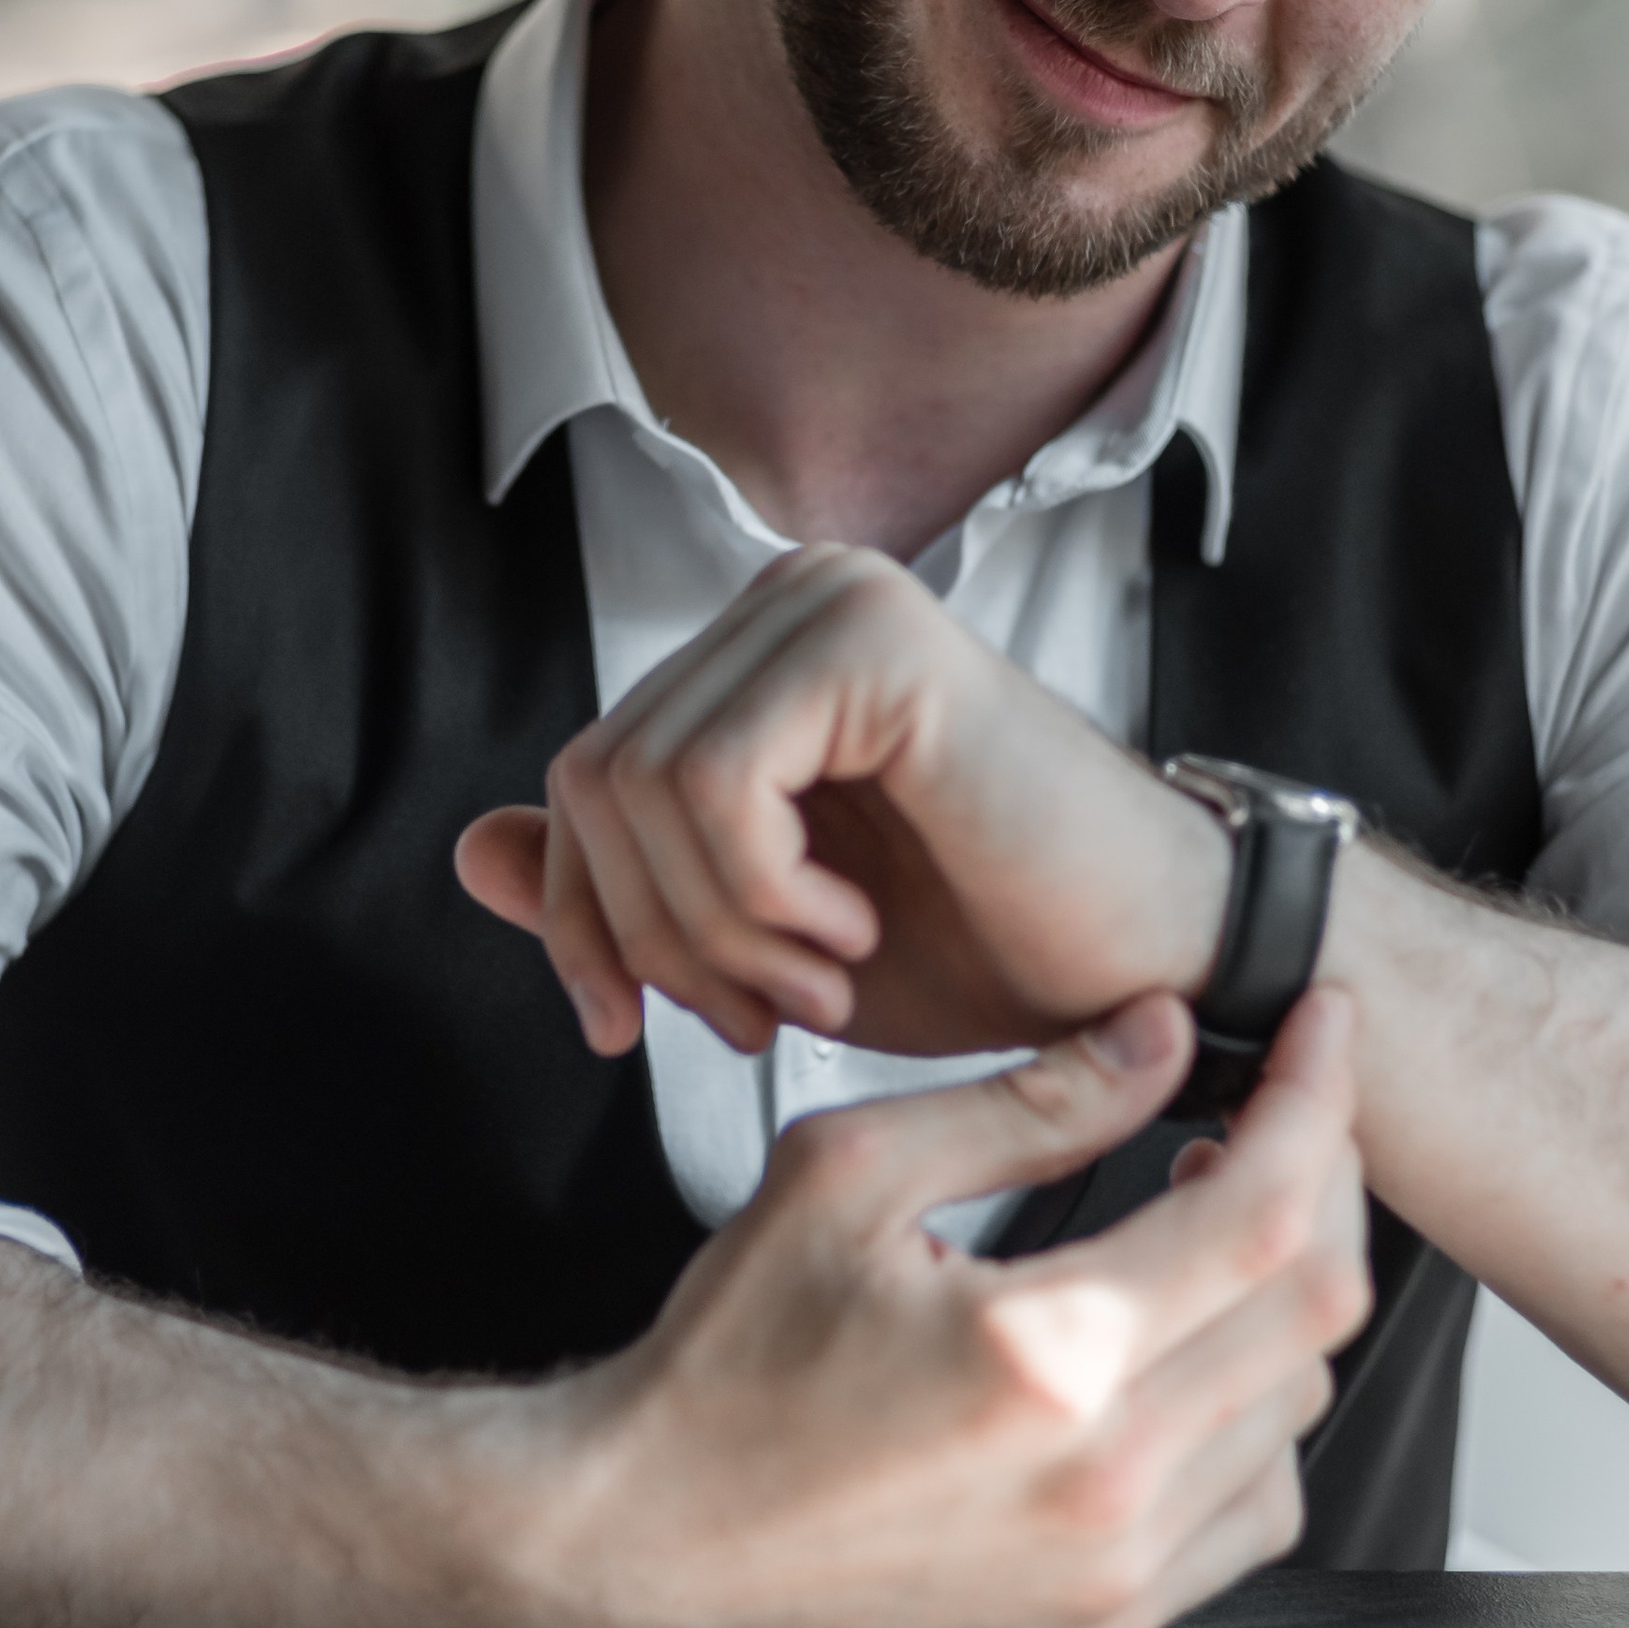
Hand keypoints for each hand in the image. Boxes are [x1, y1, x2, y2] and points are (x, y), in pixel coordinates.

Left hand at [456, 544, 1226, 1059]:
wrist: (1159, 973)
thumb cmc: (989, 952)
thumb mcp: (763, 941)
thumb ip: (626, 885)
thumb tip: (469, 845)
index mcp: (758, 655)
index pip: (579, 778)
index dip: (580, 922)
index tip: (630, 1030)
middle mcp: (790, 597)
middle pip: (590, 779)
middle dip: (654, 937)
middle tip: (767, 1015)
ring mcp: (832, 603)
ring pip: (638, 785)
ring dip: (717, 930)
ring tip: (824, 981)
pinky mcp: (873, 639)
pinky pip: (713, 784)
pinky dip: (757, 897)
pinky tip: (853, 931)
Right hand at [497, 984, 1369, 1627]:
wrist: (648, 1551)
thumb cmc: (725, 1369)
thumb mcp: (848, 1177)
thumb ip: (1027, 1103)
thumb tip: (1158, 1037)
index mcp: (1045, 1358)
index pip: (1262, 1210)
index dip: (1315, 1100)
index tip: (1322, 1029)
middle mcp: (1106, 1480)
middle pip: (1315, 1305)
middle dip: (1321, 1179)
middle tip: (1276, 1110)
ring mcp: (1117, 1569)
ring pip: (1299, 1404)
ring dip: (1285, 1294)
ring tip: (1209, 1218)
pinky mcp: (1107, 1623)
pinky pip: (1257, 1505)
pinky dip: (1256, 1412)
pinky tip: (1185, 1353)